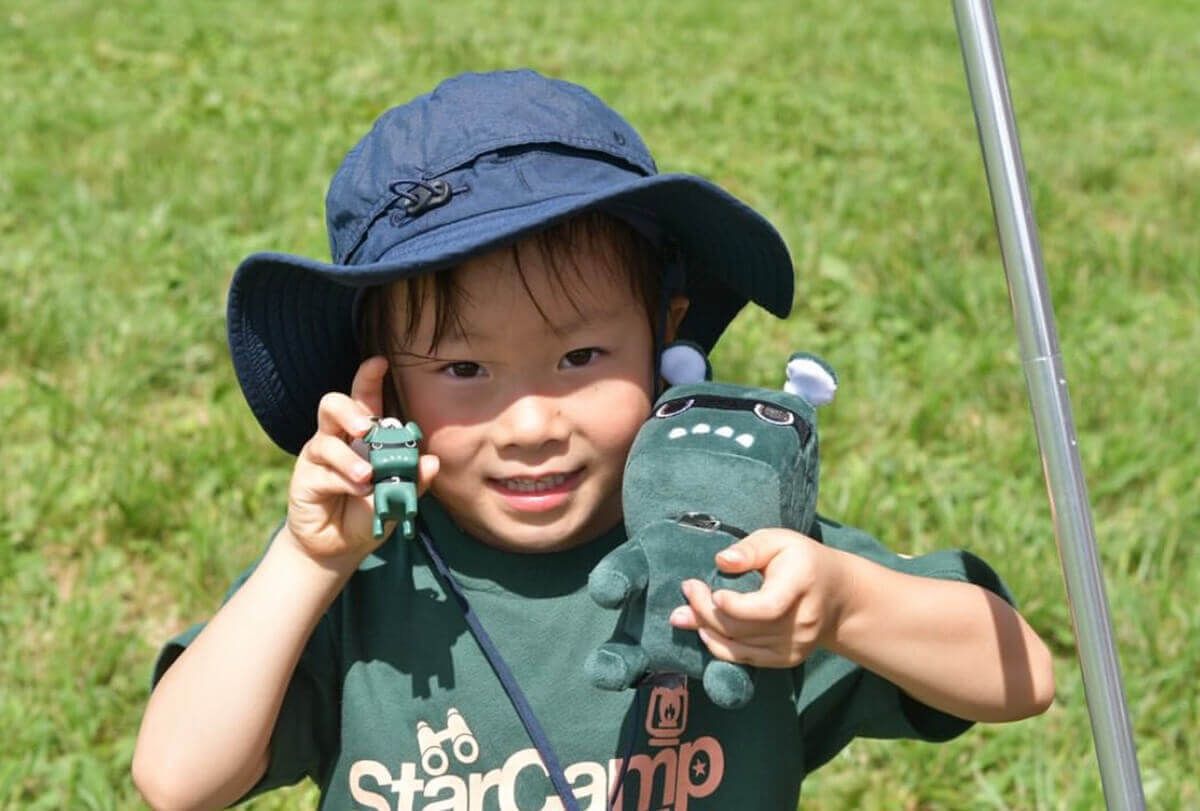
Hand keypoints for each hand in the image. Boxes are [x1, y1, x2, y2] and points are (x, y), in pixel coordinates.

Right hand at [283, 356, 438, 566]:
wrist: (340, 546)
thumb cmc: (369, 512)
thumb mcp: (397, 497)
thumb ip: (414, 479)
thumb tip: (432, 462)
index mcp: (363, 435)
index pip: (363, 398)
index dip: (368, 377)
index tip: (380, 362)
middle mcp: (339, 438)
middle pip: (333, 404)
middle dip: (351, 410)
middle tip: (367, 428)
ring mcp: (319, 456)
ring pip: (325, 438)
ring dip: (350, 457)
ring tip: (369, 476)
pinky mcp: (306, 477)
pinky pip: (324, 471)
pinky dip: (345, 480)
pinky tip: (360, 491)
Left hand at [668, 528, 850, 667]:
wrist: (837, 596)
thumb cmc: (801, 561)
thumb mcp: (780, 540)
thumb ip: (751, 548)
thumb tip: (722, 561)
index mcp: (801, 585)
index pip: (767, 607)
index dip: (735, 606)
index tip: (711, 592)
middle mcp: (801, 621)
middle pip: (744, 627)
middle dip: (706, 611)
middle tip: (687, 590)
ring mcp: (795, 645)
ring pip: (739, 646)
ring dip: (705, 629)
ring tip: (683, 612)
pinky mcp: (787, 659)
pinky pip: (745, 659)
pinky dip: (719, 646)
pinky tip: (703, 630)